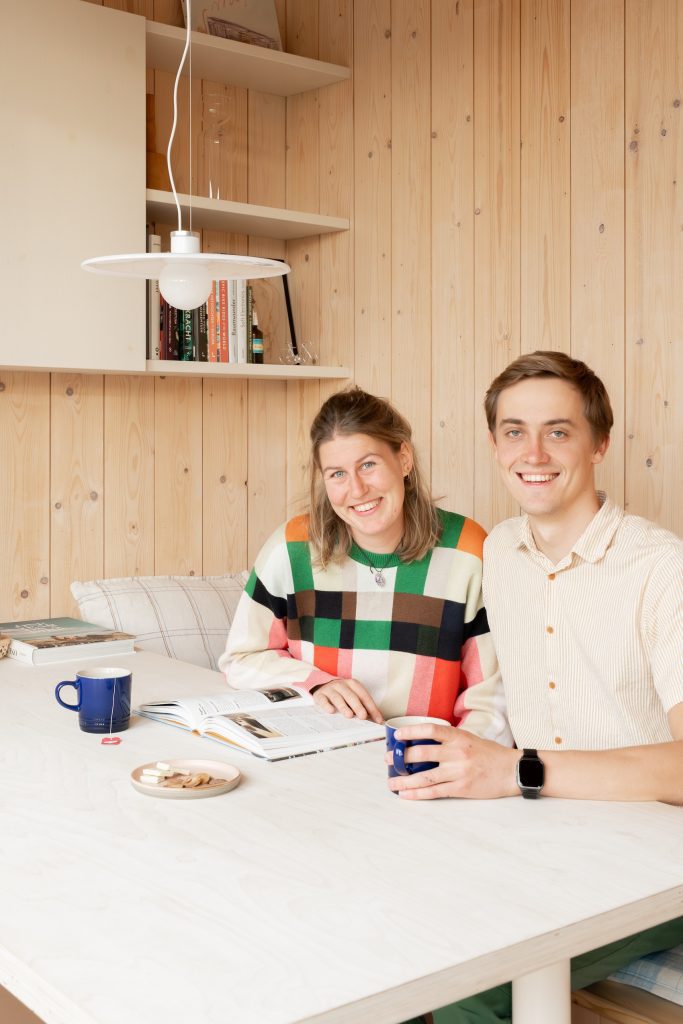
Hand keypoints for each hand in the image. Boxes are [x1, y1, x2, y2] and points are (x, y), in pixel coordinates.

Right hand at [313, 679, 383, 723]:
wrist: (323, 686)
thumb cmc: (342, 695)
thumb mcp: (353, 697)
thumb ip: (364, 708)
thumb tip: (378, 722)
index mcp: (353, 684)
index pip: (364, 696)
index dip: (372, 708)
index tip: (378, 720)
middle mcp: (342, 685)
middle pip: (351, 696)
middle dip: (358, 706)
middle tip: (363, 716)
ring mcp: (330, 689)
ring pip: (337, 697)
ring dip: (344, 706)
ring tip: (349, 715)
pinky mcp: (320, 695)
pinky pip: (323, 700)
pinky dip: (327, 705)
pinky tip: (331, 711)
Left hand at [385, 724, 519, 799]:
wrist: (511, 771)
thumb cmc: (490, 754)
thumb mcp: (470, 738)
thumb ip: (450, 740)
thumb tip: (424, 742)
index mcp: (459, 737)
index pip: (431, 730)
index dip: (412, 731)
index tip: (397, 735)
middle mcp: (457, 753)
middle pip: (422, 754)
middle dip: (401, 757)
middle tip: (388, 759)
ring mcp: (458, 772)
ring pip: (425, 776)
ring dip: (404, 780)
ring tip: (391, 782)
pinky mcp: (461, 788)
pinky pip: (435, 791)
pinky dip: (418, 793)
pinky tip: (406, 794)